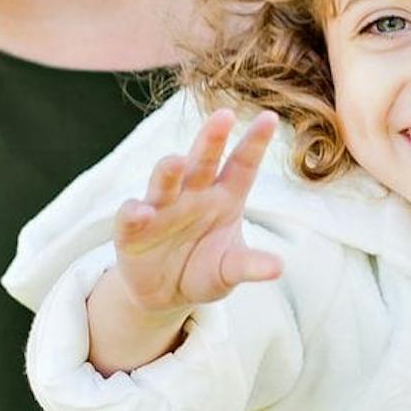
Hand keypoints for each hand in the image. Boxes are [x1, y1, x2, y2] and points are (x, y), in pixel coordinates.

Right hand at [88, 111, 283, 372]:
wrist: (165, 294)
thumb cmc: (203, 271)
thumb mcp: (229, 270)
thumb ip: (249, 265)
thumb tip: (279, 268)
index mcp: (224, 197)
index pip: (242, 165)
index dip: (255, 143)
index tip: (270, 118)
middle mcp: (192, 194)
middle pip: (203, 162)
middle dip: (211, 139)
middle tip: (223, 116)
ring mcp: (161, 208)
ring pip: (165, 181)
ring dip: (169, 170)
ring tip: (177, 161)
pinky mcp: (132, 231)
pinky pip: (131, 217)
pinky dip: (135, 213)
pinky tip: (142, 213)